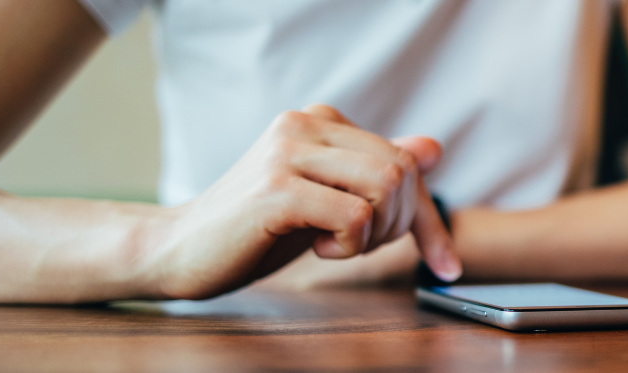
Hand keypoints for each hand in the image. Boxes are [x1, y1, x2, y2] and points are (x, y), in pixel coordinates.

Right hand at [137, 104, 460, 299]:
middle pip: (402, 172)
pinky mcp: (277, 188)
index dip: (428, 217)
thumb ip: (375, 171)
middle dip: (399, 225)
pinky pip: (355, 216)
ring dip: (374, 234)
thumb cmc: (258, 229)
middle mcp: (304, 123)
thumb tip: (433, 147)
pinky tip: (317, 248)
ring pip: (385, 187)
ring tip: (336, 244)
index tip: (446, 264)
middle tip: (358, 247)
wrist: (180, 250)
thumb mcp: (327, 199)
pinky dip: (350, 245)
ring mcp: (288, 151)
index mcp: (320, 120)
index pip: (406, 160)